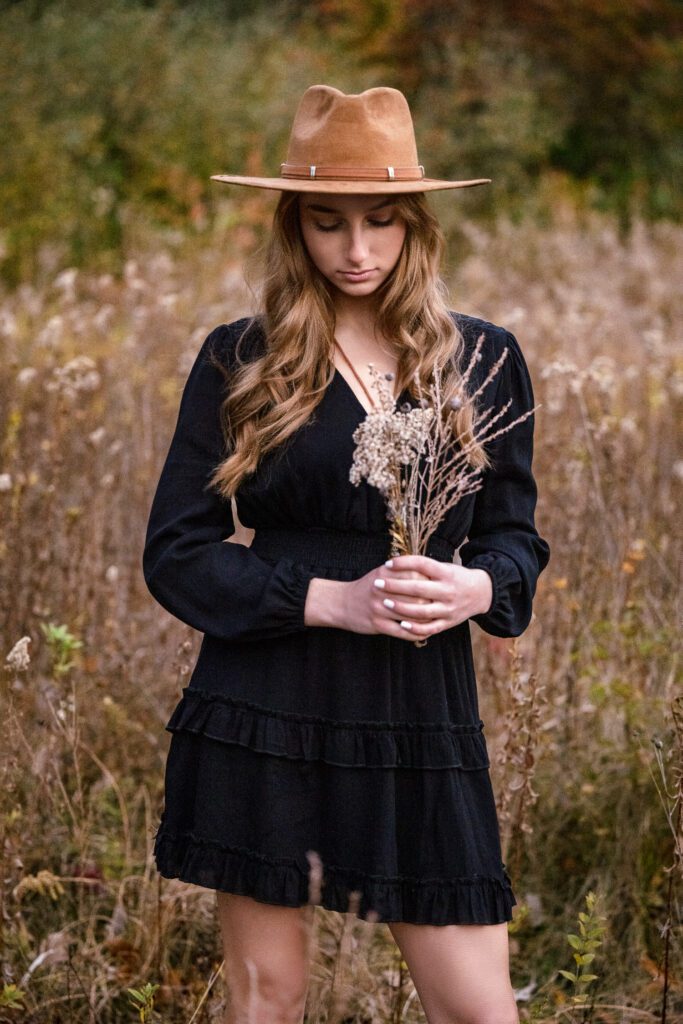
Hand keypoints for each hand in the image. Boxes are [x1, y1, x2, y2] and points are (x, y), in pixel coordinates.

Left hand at [369, 554, 492, 639]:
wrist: (482, 593)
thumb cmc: (455, 577)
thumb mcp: (444, 567)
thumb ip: (424, 567)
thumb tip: (396, 562)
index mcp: (446, 573)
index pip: (422, 564)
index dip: (404, 563)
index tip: (387, 564)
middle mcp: (448, 591)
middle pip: (418, 588)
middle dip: (395, 586)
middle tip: (377, 583)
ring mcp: (448, 608)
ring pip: (422, 611)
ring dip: (401, 607)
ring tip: (384, 602)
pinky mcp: (449, 622)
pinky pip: (430, 628)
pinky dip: (415, 628)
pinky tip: (401, 624)